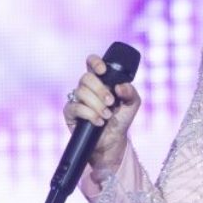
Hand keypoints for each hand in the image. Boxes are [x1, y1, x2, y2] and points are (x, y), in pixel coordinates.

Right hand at [62, 54, 141, 176]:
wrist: (113, 139)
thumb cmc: (121, 118)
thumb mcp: (132, 104)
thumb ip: (130, 92)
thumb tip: (120, 86)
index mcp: (101, 80)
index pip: (92, 63)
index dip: (95, 62)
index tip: (103, 70)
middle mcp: (87, 87)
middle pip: (86, 77)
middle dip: (100, 89)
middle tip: (111, 102)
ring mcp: (77, 99)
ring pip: (81, 92)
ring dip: (97, 104)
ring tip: (107, 115)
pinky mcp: (70, 112)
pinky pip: (75, 107)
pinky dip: (90, 114)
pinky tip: (99, 121)